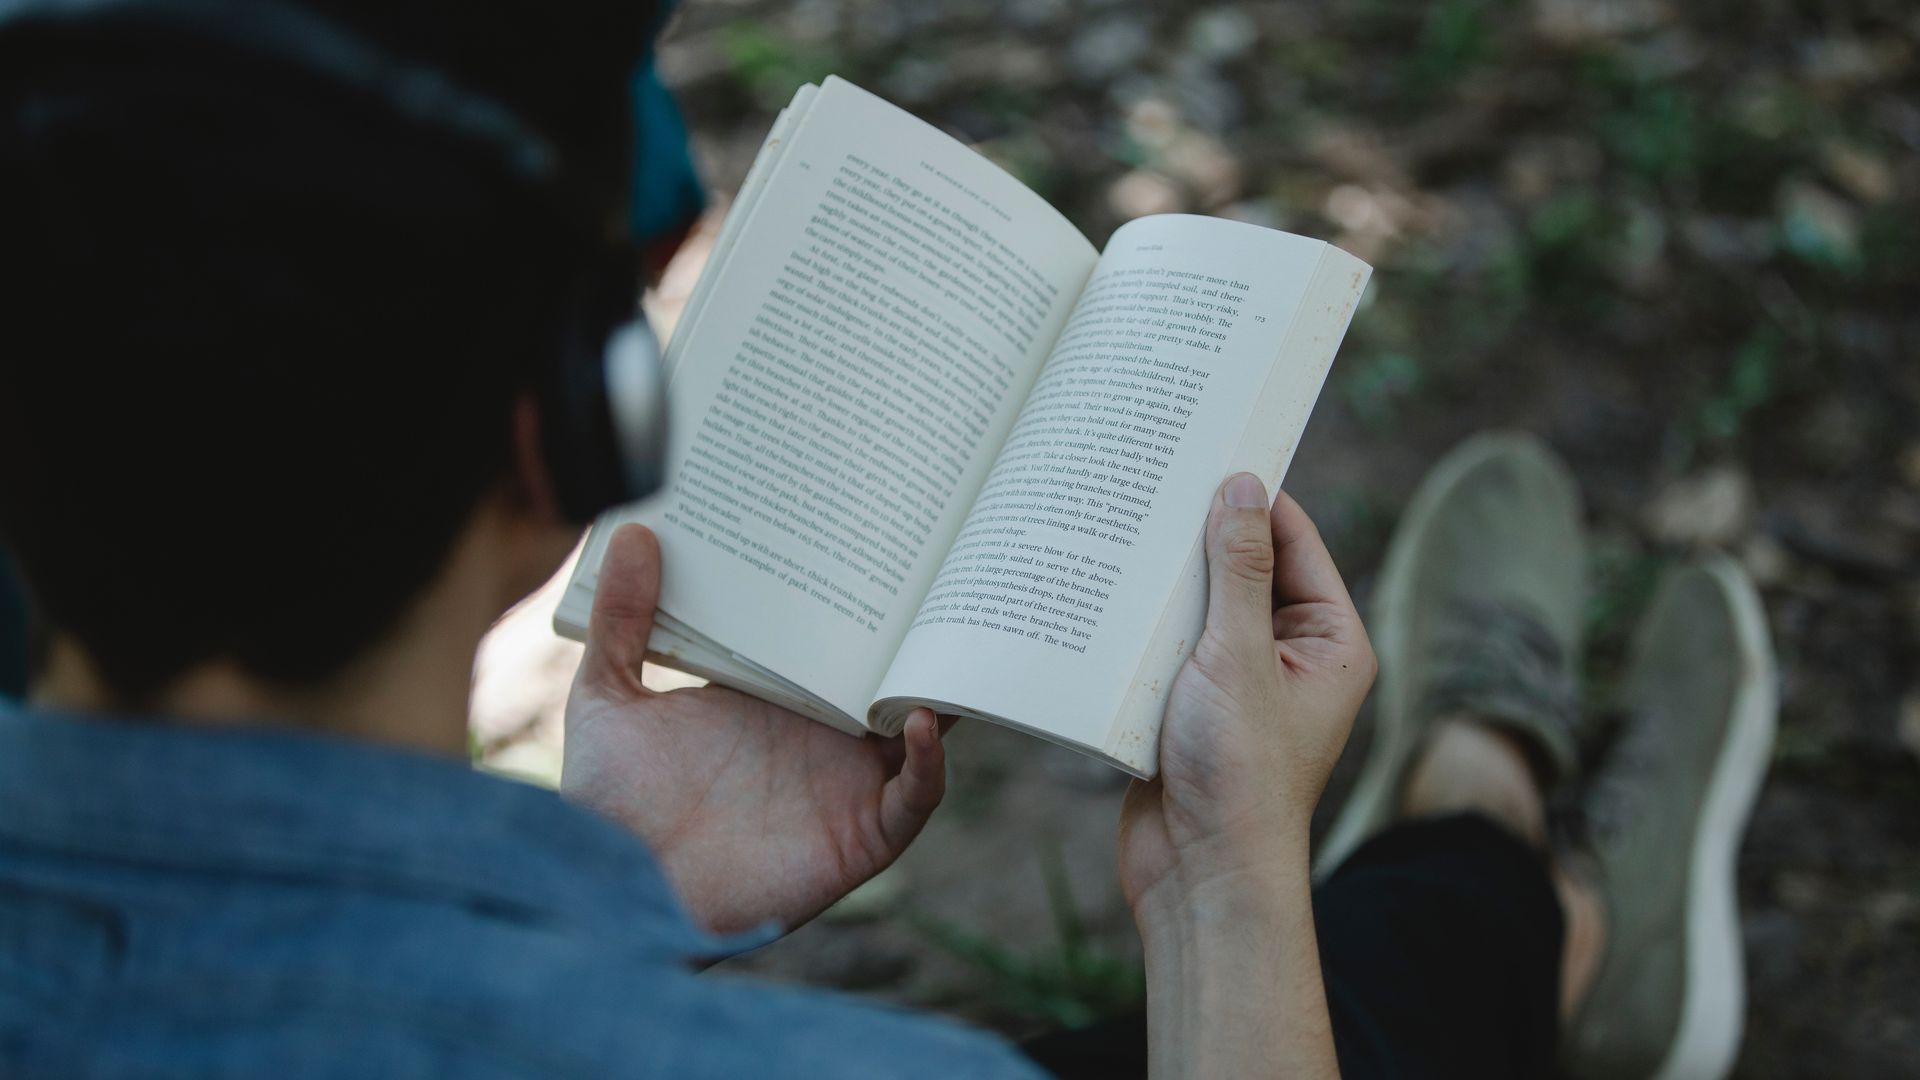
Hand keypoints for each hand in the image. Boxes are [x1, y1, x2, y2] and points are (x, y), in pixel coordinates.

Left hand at [561, 524, 946, 935]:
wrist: (619, 891)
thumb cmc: (611, 806)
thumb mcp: (608, 698)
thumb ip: (624, 619)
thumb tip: (639, 529)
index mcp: (772, 698)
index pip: (834, 638)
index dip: (861, 596)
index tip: (877, 534)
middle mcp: (818, 736)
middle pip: (888, 673)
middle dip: (919, 629)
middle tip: (939, 570)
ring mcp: (845, 784)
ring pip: (921, 726)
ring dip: (940, 685)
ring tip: (949, 633)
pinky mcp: (861, 834)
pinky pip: (917, 796)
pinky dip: (933, 762)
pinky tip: (923, 719)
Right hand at [1118, 474, 1374, 912]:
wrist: (1200, 876)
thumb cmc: (1240, 775)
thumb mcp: (1240, 656)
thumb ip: (1240, 569)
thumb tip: (1241, 487)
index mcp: (1330, 640)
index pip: (1294, 539)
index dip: (1250, 495)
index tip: (1202, 447)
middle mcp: (1290, 656)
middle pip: (1242, 567)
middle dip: (1196, 536)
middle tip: (1145, 481)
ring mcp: (1238, 682)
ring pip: (1197, 606)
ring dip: (1161, 582)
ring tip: (1115, 530)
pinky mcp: (1190, 708)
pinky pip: (1165, 647)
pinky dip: (1137, 626)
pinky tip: (1097, 595)